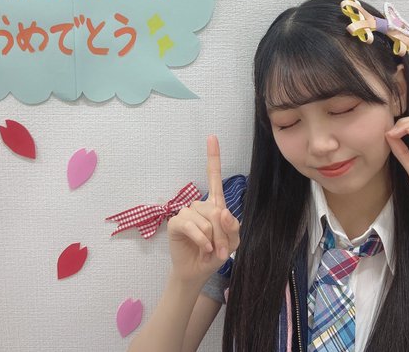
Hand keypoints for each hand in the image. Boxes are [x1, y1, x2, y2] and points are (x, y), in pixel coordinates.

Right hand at [166, 135, 240, 284]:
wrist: (198, 271)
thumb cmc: (216, 253)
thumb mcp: (233, 242)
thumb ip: (232, 226)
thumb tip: (222, 212)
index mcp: (215, 205)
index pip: (214, 178)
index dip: (213, 157)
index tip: (212, 137)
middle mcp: (200, 205)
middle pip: (216, 210)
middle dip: (223, 232)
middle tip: (222, 250)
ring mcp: (186, 213)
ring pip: (205, 219)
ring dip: (212, 238)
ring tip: (211, 250)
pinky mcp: (176, 223)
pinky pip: (191, 225)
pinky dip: (201, 239)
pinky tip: (204, 248)